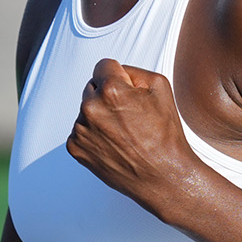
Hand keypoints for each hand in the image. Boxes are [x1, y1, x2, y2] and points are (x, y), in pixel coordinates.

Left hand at [67, 58, 200, 212]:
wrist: (162, 176)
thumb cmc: (165, 135)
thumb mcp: (160, 87)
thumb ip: (133, 70)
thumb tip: (116, 70)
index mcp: (111, 90)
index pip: (103, 66)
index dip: (118, 76)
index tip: (126, 90)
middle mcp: (91, 108)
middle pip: (93, 87)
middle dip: (108, 95)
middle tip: (129, 115)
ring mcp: (81, 130)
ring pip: (86, 110)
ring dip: (100, 116)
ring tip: (123, 132)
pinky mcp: (76, 148)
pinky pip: (81, 131)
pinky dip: (94, 134)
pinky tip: (114, 143)